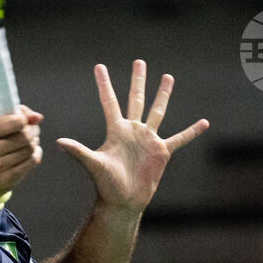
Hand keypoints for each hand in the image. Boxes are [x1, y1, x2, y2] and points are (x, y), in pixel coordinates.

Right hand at [0, 105, 42, 195]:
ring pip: (30, 149)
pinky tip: (29, 152)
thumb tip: (37, 117)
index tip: (24, 119)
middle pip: (24, 136)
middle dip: (32, 130)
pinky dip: (35, 153)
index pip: (10, 123)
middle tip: (32, 129)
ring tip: (29, 141)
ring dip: (34, 142)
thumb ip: (13, 115)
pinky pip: (32, 161)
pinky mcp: (8, 179)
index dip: (23, 119)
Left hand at [56, 61, 208, 213]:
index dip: (104, 84)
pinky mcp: (162, 152)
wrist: (123, 201)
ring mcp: (148, 139)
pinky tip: (204, 122)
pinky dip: (191, 131)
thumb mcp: (93, 164)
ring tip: (168, 77)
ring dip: (163, 94)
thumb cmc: (106, 184)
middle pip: (135, 99)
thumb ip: (78, 151)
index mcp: (116, 130)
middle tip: (139, 62)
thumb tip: (58, 142)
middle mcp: (132, 130)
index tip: (99, 66)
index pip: (109, 101)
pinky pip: (180, 138)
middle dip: (137, 80)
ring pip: (157, 111)